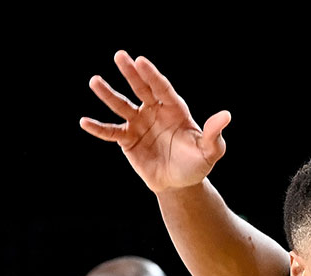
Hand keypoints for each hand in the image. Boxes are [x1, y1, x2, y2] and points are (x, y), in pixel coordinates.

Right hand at [81, 51, 231, 192]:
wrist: (180, 184)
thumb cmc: (197, 164)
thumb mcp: (210, 151)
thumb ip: (215, 134)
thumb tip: (226, 115)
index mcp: (175, 109)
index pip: (162, 88)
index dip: (152, 75)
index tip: (141, 61)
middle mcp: (155, 112)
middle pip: (141, 89)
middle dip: (131, 73)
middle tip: (120, 55)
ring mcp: (139, 124)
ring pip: (122, 106)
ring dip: (108, 94)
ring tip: (94, 81)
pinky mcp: (128, 140)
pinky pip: (111, 132)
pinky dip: (98, 128)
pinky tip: (84, 121)